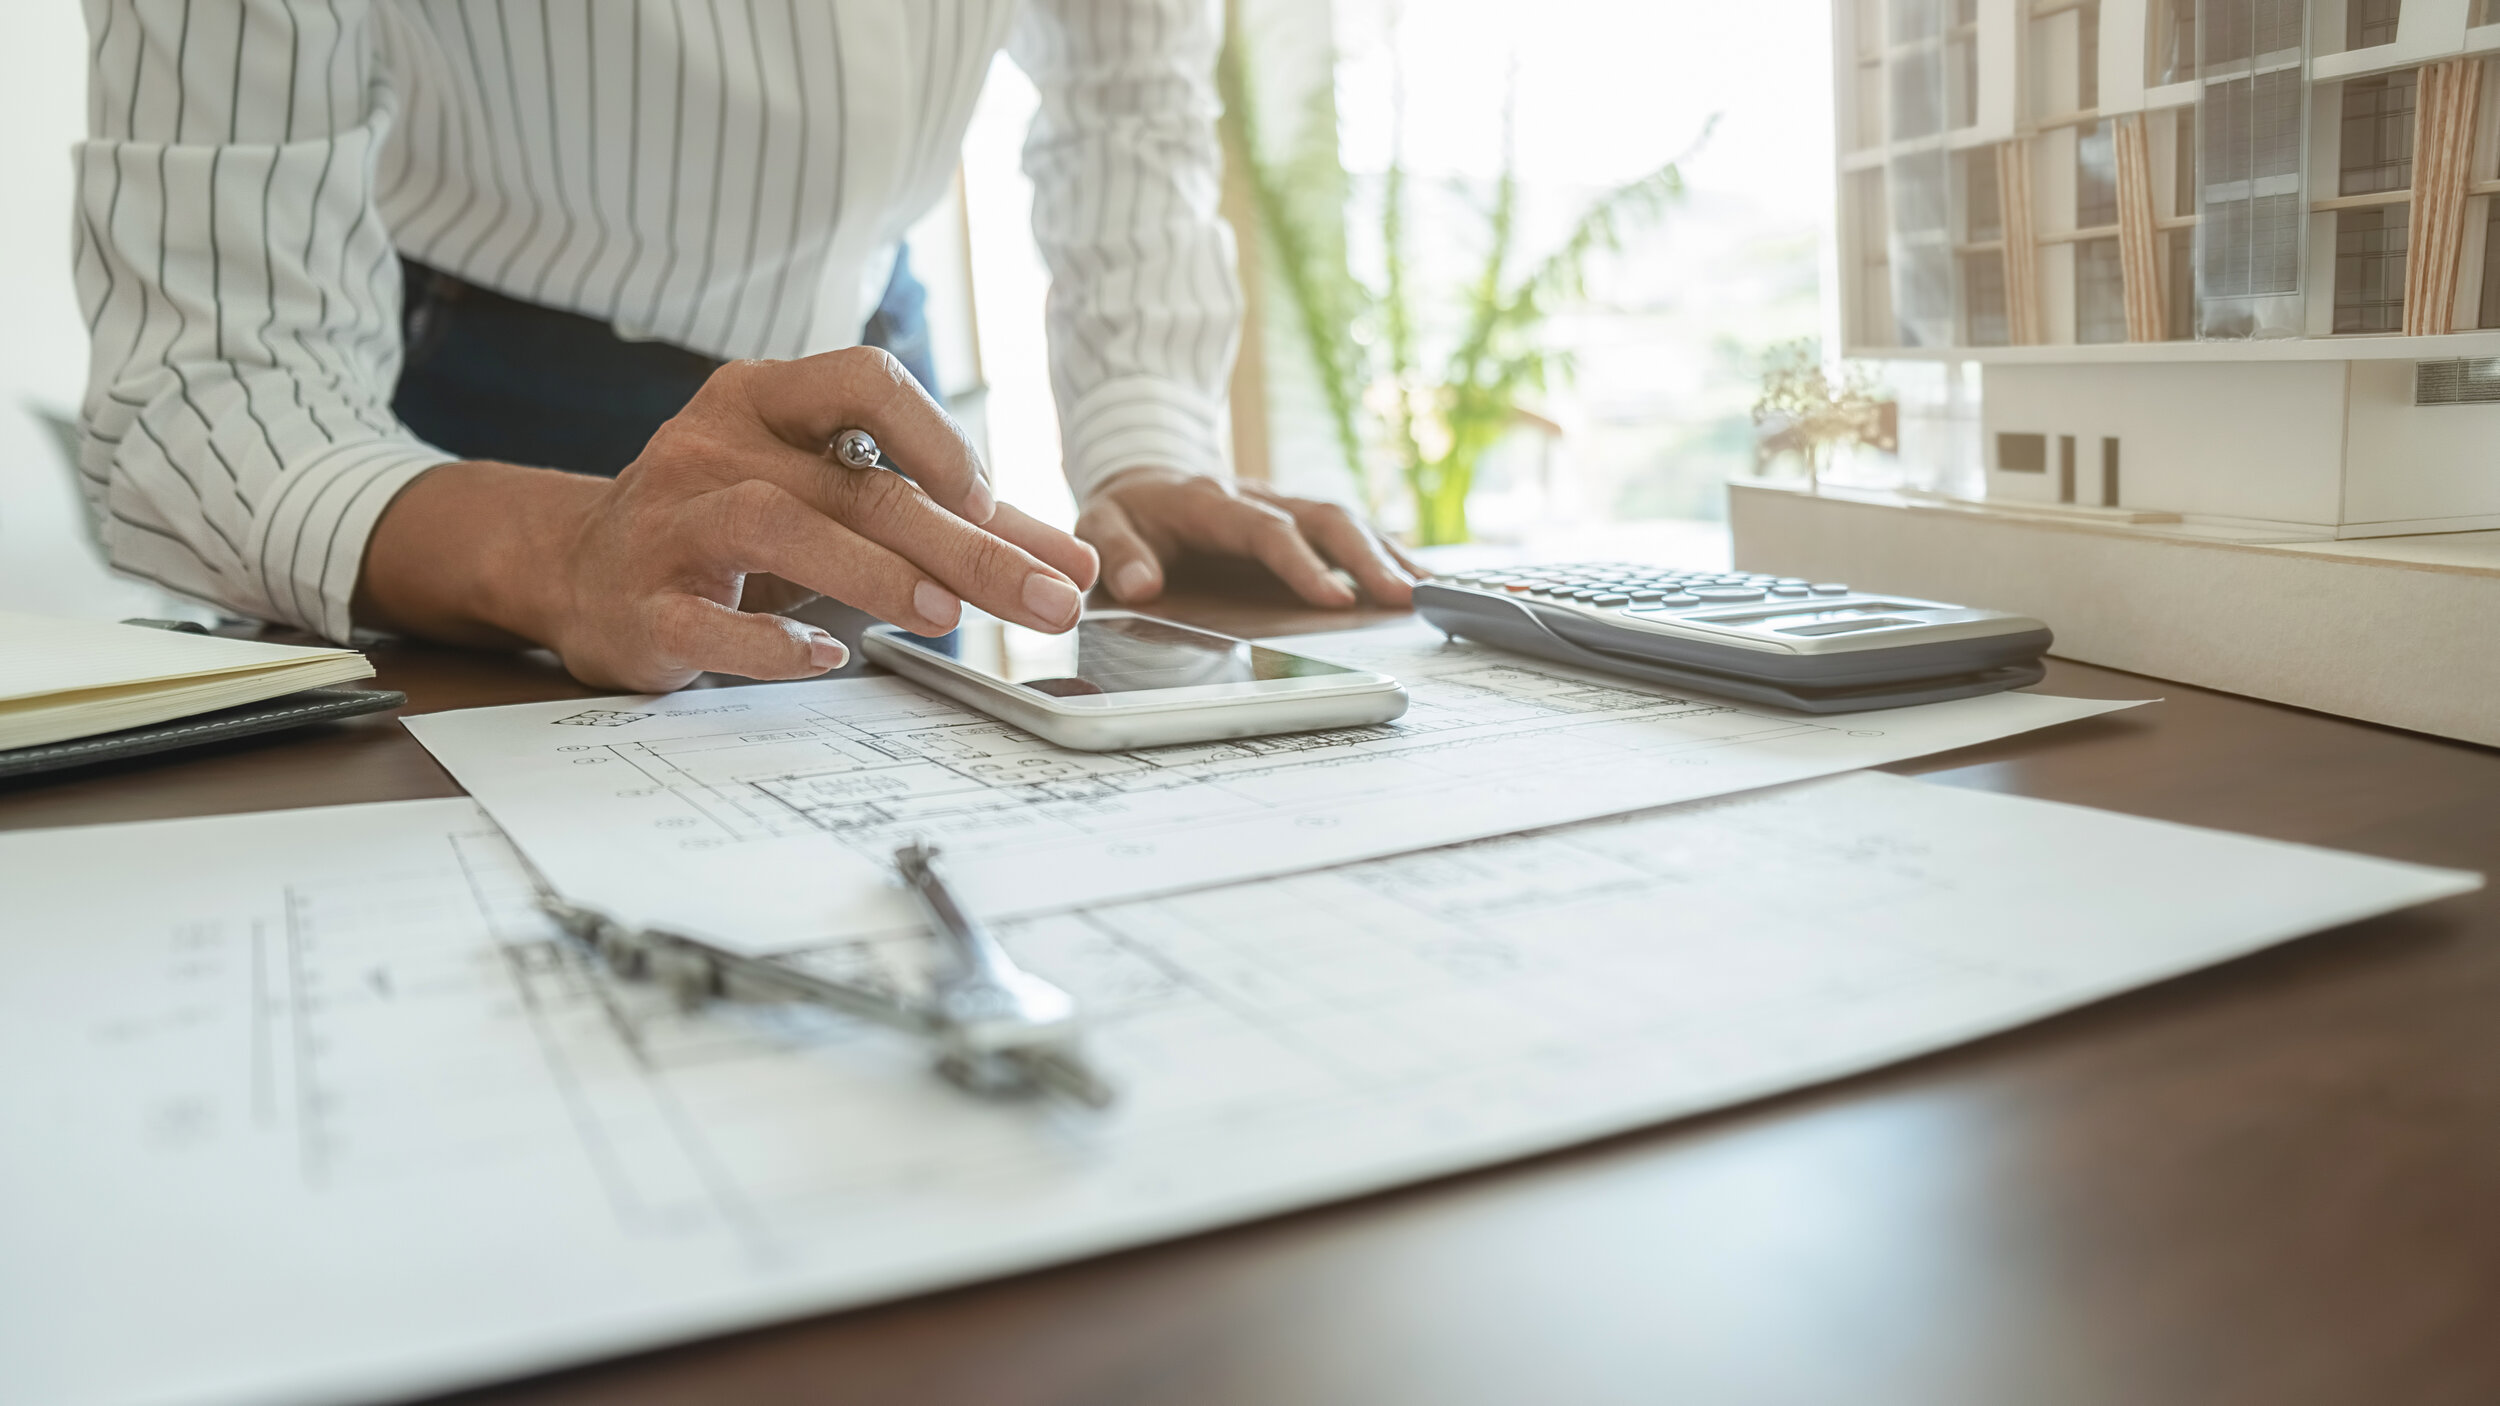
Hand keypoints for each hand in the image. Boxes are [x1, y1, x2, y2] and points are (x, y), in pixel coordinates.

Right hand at [358, 348, 1097, 690]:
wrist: (575, 570)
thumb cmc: (729, 530)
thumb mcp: (830, 501)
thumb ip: (951, 524)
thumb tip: (1077, 564)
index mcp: (766, 402)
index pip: (863, 380)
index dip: (937, 434)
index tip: (993, 500)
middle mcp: (714, 446)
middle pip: (855, 483)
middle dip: (966, 541)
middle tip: (1050, 596)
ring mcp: (670, 523)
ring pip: (777, 526)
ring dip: (873, 572)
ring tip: (947, 616)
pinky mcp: (641, 604)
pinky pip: (705, 621)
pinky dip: (769, 641)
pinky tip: (827, 656)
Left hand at [1076, 468, 1418, 609]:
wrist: (1142, 477)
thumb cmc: (1126, 511)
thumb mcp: (1100, 525)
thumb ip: (1118, 552)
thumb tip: (1142, 586)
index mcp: (1211, 501)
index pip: (1267, 531)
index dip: (1303, 564)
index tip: (1335, 600)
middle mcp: (1258, 496)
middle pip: (1324, 519)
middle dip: (1368, 559)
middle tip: (1405, 599)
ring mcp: (1283, 504)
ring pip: (1344, 520)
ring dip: (1387, 555)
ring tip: (1424, 593)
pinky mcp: (1297, 519)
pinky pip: (1347, 530)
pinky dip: (1385, 551)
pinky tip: (1417, 578)